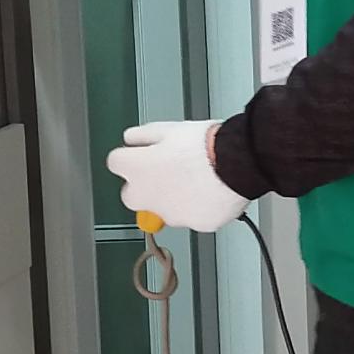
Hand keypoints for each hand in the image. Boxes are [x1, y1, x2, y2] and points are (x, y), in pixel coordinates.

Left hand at [107, 120, 245, 231]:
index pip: (116, 163)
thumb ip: (142, 136)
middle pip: (132, 196)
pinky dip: (198, 208)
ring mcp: (171, 215)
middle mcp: (147, 197)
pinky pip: (192, 217)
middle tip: (165, 173)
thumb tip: (132, 139)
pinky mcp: (195, 225)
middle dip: (144, 187)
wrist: (237, 162)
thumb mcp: (168, 128)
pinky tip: (211, 191)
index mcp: (137, 169)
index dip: (131, 157)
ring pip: (164, 210)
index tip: (140, 154)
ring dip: (172, 198)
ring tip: (196, 179)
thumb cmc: (205, 144)